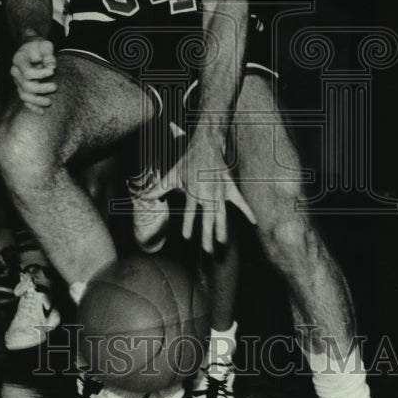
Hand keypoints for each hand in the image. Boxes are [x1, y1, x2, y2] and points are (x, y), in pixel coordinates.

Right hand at [10, 37, 56, 112]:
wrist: (32, 48)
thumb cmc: (39, 46)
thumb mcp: (45, 45)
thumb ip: (48, 55)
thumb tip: (52, 67)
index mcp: (19, 59)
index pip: (27, 72)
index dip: (40, 74)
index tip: (52, 71)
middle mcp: (16, 71)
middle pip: (26, 85)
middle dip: (41, 88)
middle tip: (55, 87)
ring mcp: (18, 81)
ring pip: (24, 95)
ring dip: (36, 101)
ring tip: (49, 102)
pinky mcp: (22, 87)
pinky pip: (25, 100)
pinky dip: (32, 107)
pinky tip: (41, 111)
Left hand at [141, 130, 255, 253]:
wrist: (207, 145)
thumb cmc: (188, 161)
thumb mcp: (172, 175)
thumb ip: (158, 188)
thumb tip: (142, 196)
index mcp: (193, 192)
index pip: (189, 213)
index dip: (188, 225)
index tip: (187, 238)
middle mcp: (207, 194)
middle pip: (208, 220)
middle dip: (208, 237)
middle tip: (208, 252)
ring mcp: (220, 192)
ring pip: (222, 215)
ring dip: (223, 230)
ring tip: (223, 244)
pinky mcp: (230, 187)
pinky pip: (240, 202)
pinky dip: (248, 211)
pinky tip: (254, 223)